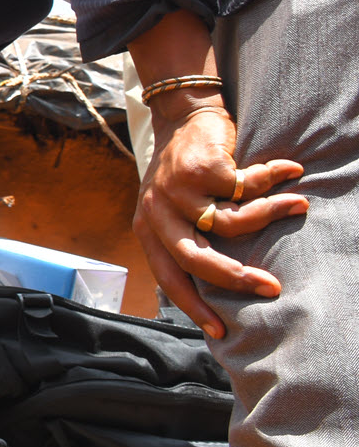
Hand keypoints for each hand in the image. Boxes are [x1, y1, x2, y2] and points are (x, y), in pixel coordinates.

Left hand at [133, 101, 306, 337]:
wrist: (182, 116)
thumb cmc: (187, 171)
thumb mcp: (175, 207)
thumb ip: (188, 236)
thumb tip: (223, 283)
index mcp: (149, 228)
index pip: (168, 275)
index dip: (193, 304)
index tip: (219, 330)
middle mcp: (157, 211)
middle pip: (196, 259)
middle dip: (235, 278)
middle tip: (271, 289)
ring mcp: (176, 190)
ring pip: (231, 223)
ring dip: (271, 215)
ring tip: (298, 205)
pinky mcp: (199, 168)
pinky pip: (245, 188)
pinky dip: (271, 180)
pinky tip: (288, 170)